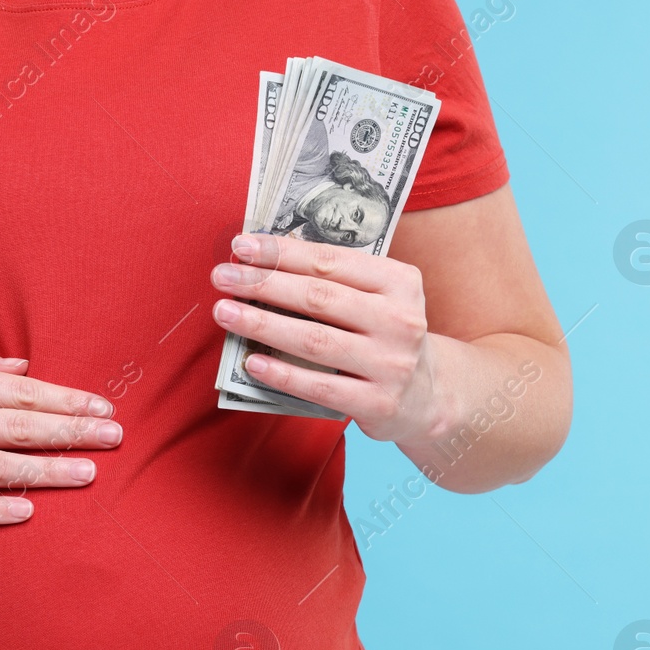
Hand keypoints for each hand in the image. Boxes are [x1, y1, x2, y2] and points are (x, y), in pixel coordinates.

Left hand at [210, 233, 445, 444]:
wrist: (428, 395)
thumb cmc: (384, 336)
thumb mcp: (378, 298)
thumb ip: (335, 280)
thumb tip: (264, 261)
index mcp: (400, 282)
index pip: (331, 261)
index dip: (282, 253)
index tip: (242, 246)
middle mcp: (400, 321)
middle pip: (318, 298)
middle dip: (263, 284)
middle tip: (222, 277)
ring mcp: (391, 364)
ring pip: (314, 341)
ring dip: (262, 325)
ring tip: (224, 313)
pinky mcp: (378, 402)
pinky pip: (320, 387)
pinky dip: (282, 374)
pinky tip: (251, 362)